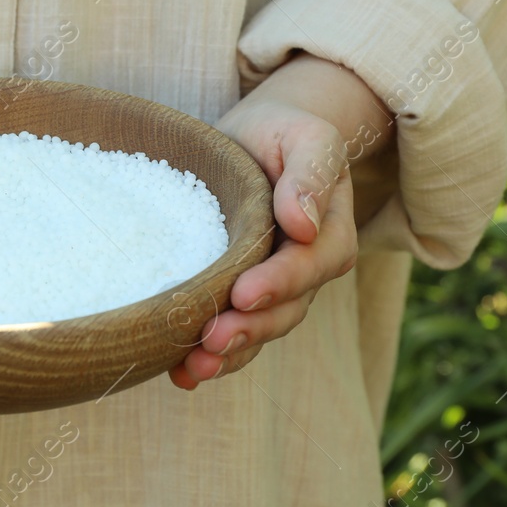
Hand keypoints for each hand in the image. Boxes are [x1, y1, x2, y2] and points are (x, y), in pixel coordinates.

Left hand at [170, 56, 391, 389]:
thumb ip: (310, 173)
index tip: (244, 292)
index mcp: (329, 234)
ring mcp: (272, 288)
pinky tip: (178, 374)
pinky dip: (207, 358)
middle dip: (249, 330)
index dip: (280, 283)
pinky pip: (231, 332)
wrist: (257, 137)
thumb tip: (302, 223)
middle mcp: (304, 270)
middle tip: (210, 340)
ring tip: (193, 368)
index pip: (311, 266)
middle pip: (286, 311)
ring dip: (228, 354)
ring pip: (258, 331)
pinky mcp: (237, 294)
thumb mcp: (305, 136)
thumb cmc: (283, 131)